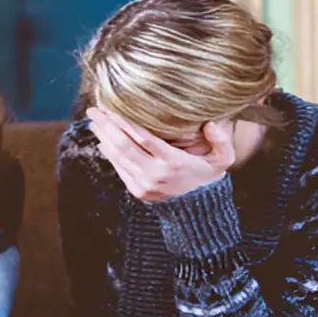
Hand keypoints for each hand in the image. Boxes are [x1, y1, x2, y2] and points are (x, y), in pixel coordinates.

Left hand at [87, 107, 235, 200]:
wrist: (198, 207)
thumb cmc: (208, 176)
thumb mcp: (223, 160)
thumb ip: (221, 141)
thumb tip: (210, 123)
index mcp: (173, 163)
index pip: (144, 139)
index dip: (126, 123)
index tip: (113, 109)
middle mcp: (155, 174)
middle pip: (125, 146)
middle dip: (107, 126)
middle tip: (95, 110)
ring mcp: (144, 184)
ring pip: (119, 157)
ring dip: (104, 137)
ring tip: (94, 122)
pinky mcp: (137, 191)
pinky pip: (119, 168)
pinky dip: (109, 153)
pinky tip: (102, 140)